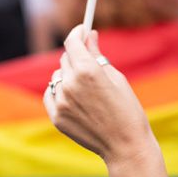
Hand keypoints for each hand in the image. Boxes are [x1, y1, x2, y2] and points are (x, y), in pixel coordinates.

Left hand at [44, 25, 165, 176]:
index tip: (82, 30)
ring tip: (86, 89)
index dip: (77, 33)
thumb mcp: (116, 77)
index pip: (72, 42)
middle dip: (77, 56)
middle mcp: (70, 84)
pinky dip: (59, 91)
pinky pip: (50, 93)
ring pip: (58, 76)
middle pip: (65, 58)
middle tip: (90, 64)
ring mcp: (61, 101)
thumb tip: (90, 35)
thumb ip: (97, 55)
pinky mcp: (56, 116)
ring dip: (68, 75)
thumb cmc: (127, 110)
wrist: (125, 146)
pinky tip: (74, 98)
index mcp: (87, 71)